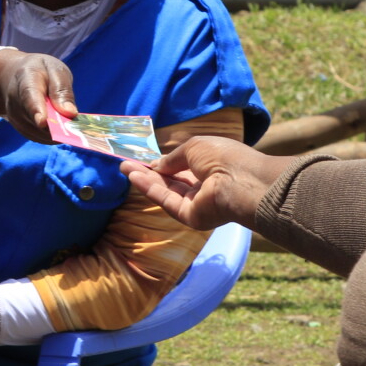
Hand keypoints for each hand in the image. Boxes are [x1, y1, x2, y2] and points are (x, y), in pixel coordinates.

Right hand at [0, 49, 76, 143]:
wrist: (18, 76)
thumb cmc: (42, 71)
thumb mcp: (55, 70)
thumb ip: (62, 89)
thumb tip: (70, 113)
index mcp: (25, 78)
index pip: (29, 96)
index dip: (36, 110)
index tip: (43, 122)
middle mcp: (15, 100)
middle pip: (35, 119)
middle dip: (55, 127)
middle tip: (75, 131)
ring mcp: (15, 116)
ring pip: (39, 132)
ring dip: (56, 132)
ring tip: (70, 126)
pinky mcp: (20, 128)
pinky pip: (39, 137)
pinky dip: (52, 135)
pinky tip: (61, 129)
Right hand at [121, 136, 293, 230]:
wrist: (241, 181)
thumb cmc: (223, 157)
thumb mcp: (193, 148)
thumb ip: (172, 158)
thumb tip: (156, 165)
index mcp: (210, 168)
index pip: (183, 168)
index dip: (163, 164)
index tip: (143, 159)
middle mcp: (204, 187)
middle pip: (171, 181)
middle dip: (149, 172)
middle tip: (125, 164)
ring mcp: (197, 204)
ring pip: (167, 191)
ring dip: (146, 180)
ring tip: (124, 168)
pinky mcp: (191, 217)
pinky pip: (168, 201)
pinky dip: (151, 190)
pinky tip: (135, 178)